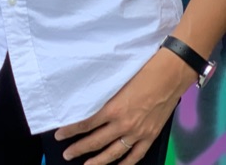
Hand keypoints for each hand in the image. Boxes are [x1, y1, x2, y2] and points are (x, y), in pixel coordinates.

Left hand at [54, 49, 196, 163]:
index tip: (59, 135)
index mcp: (112, 108)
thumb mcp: (116, 82)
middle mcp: (123, 124)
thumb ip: (103, 97)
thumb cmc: (141, 72)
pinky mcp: (151, 137)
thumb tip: (87, 104)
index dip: (71, 131)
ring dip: (98, 161)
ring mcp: (138, 133)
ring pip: (114, 153)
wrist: (168, 76)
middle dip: (79, 149)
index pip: (86, 124)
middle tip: (67, 154)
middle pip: (96, 141)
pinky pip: (136, 156)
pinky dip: (125, 164)